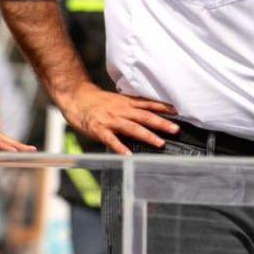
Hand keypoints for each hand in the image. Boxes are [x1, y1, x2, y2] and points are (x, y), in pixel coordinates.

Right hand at [62, 83, 177, 154]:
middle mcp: (122, 110)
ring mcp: (111, 120)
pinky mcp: (99, 129)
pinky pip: (111, 140)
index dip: (163, 107)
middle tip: (176, 130)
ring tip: (160, 143)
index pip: (148, 104)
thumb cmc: (98, 102)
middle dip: (161, 123)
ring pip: (132, 128)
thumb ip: (133, 107)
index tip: (178, 111)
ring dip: (147, 136)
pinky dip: (120, 147)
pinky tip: (128, 155)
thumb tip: (150, 114)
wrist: (76, 98)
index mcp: (127, 103)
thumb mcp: (118, 101)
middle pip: (145, 117)